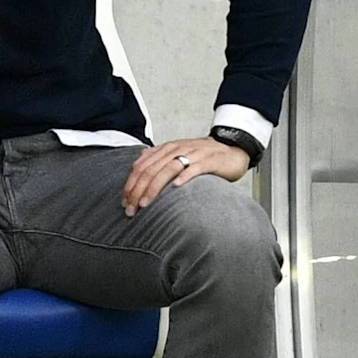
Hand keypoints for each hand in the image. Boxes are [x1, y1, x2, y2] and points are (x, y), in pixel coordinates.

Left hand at [122, 136, 250, 216]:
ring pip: (167, 169)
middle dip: (138, 190)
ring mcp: (193, 154)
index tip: (124, 201)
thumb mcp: (178, 154)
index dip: (131, 184)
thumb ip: (157, 158)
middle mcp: (177, 149)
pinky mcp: (209, 160)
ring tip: (145, 203)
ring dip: (154, 187)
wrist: (232, 148)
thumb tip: (137, 163)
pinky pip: (194, 168)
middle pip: (151, 170)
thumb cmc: (203, 155)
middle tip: (131, 208)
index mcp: (166, 148)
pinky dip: (183, 176)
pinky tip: (175, 187)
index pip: (141, 166)